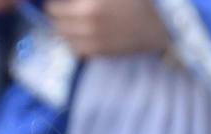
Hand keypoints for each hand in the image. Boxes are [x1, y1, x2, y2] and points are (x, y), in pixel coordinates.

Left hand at [44, 0, 171, 56]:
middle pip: (56, 22)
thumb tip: (71, 2)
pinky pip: (75, 49)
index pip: (53, 8)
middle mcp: (89, 22)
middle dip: (56, 15)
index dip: (54, 4)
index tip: (57, 4)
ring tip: (72, 21)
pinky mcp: (99, 52)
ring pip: (63, 37)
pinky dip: (73, 41)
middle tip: (64, 10)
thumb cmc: (134, 1)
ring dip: (64, 28)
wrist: (157, 24)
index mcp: (91, 4)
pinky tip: (81, 33)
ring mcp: (93, 39)